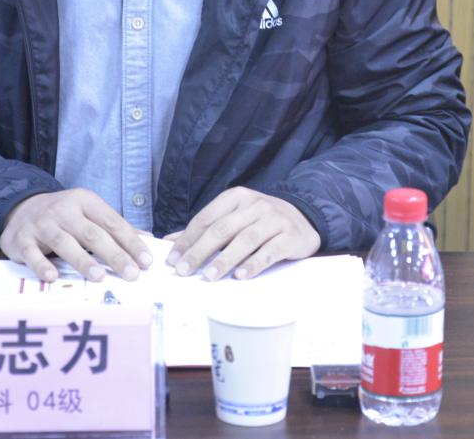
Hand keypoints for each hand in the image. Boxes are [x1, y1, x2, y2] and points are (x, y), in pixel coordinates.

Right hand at [0, 188, 152, 282]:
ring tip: (99, 277)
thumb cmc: (63, 216)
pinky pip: (32, 253)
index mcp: (85, 201)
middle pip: (92, 233)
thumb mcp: (88, 213)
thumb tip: (148, 239)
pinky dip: (42, 265)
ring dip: (82, 260)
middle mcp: (64, 210)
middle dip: (114, 254)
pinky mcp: (22, 239)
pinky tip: (53, 277)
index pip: (112, 222)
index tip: (146, 261)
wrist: (20, 207)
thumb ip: (114, 227)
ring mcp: (42, 223)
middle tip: (131, 274)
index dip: (131, 242)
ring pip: (64, 242)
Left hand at [166, 187, 320, 279]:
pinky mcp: (290, 236)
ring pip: (245, 240)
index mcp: (236, 197)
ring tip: (208, 277)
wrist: (303, 217)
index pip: (206, 218)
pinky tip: (241, 276)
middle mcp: (254, 204)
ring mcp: (273, 219)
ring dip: (225, 259)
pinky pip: (270, 251)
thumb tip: (170, 242)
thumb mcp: (234, 217)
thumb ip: (205, 228)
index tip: (173, 260)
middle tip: (184, 271)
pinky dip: (254, 264)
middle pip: (222, 228)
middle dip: (200, 251)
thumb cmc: (260, 220)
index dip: (188, 239)